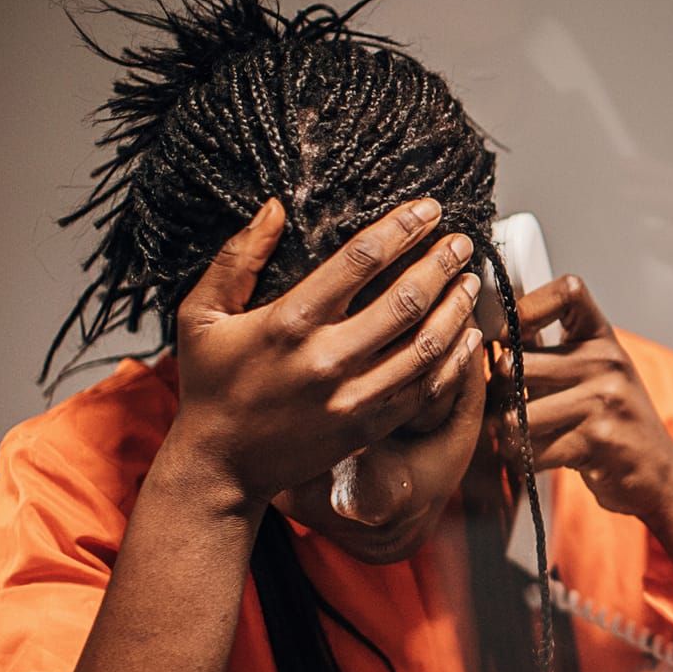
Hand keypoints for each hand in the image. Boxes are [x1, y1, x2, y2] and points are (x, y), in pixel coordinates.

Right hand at [168, 197, 485, 507]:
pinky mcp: (370, 426)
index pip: (360, 260)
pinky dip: (455, 359)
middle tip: (462, 242)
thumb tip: (275, 207)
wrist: (221, 463)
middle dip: (441, 264)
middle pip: (406, 299)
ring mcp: (354, 396)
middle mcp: (328, 358)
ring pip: (426, 345)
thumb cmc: (210, 383)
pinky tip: (468, 334)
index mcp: (289, 321)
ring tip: (471, 282)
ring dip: (456, 309)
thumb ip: (237, 258)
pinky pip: (428, 388)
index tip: (428, 209)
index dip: (402, 228)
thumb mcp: (201, 314)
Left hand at [497, 273, 672, 523]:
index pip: (567, 291)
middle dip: (499, 393)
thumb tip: (489, 332)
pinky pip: (532, 449)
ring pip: (518, 413)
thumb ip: (547, 351)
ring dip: (510, 433)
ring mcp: (605, 399)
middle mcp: (607, 361)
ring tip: (521, 436)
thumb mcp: (591, 372)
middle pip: (517, 364)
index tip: (508, 335)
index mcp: (602, 338)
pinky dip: (525, 460)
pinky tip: (538, 458)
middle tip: (506, 406)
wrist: (656, 470)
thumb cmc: (612, 420)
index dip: (526, 306)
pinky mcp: (598, 440)